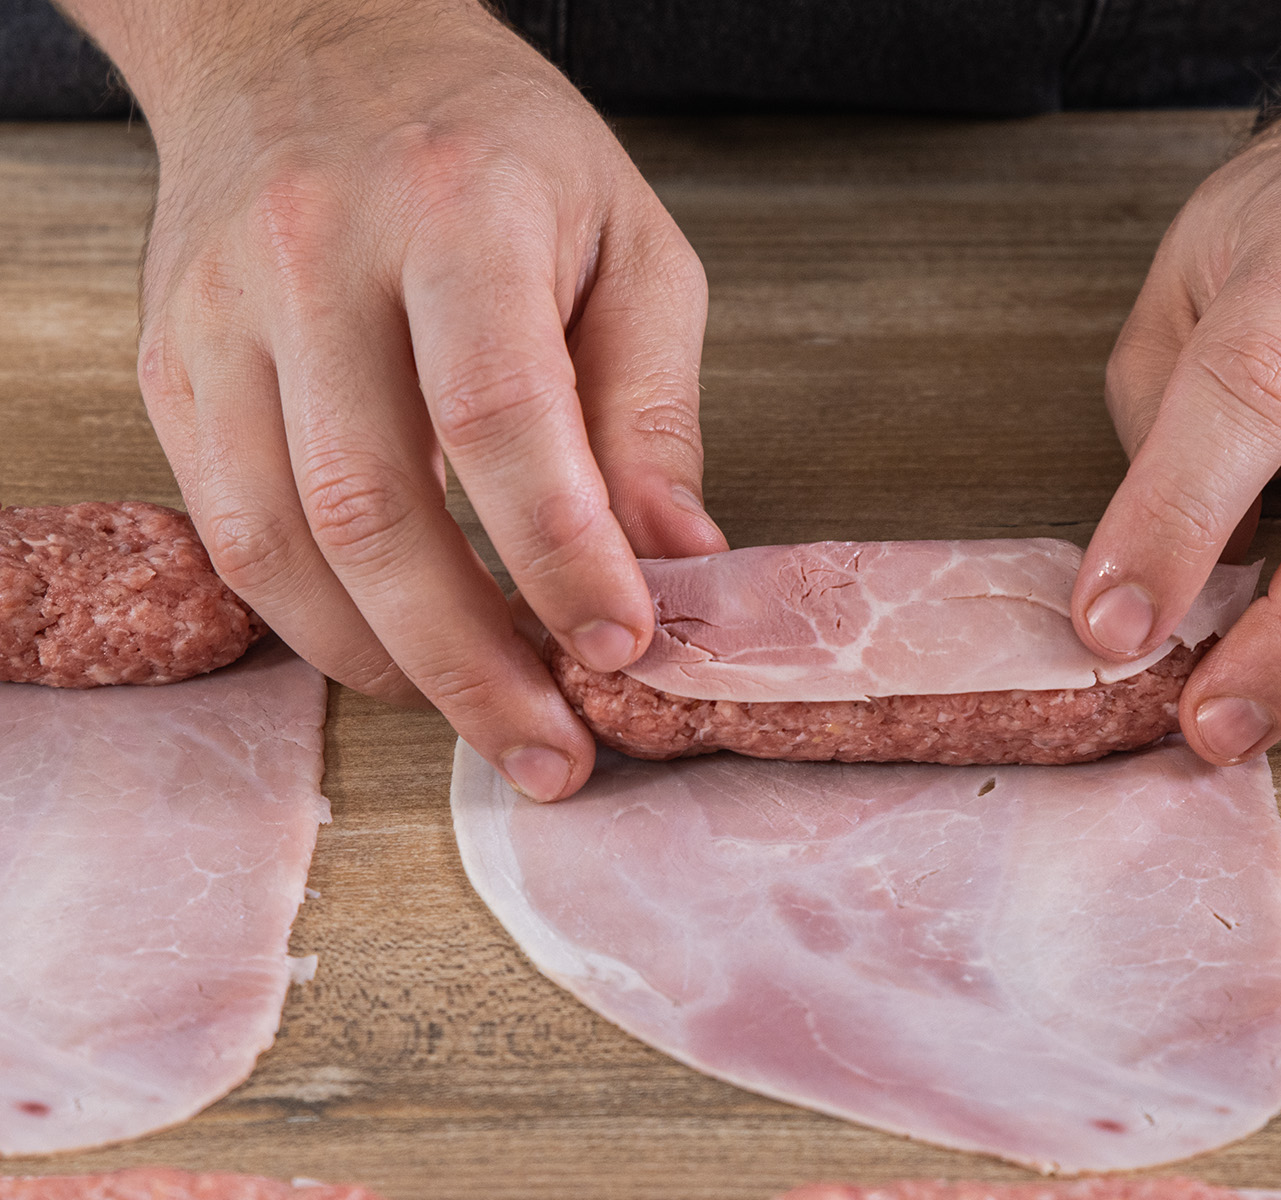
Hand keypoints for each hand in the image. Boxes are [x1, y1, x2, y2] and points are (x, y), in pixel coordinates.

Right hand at [123, 0, 724, 798]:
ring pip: (281, 542)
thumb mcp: (628, 240)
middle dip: (473, 661)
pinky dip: (313, 620)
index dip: (562, 553)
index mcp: (456, 212)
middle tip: (553, 748)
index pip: (500, 415)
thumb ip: (651, 402)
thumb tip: (675, 560)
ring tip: (484, 716)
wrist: (309, 43)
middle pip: (376, 508)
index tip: (624, 645)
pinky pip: (227, 530)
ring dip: (390, 664)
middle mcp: (313, 258)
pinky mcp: (173, 363)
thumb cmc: (495, 146)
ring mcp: (221, 315)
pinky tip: (394, 651)